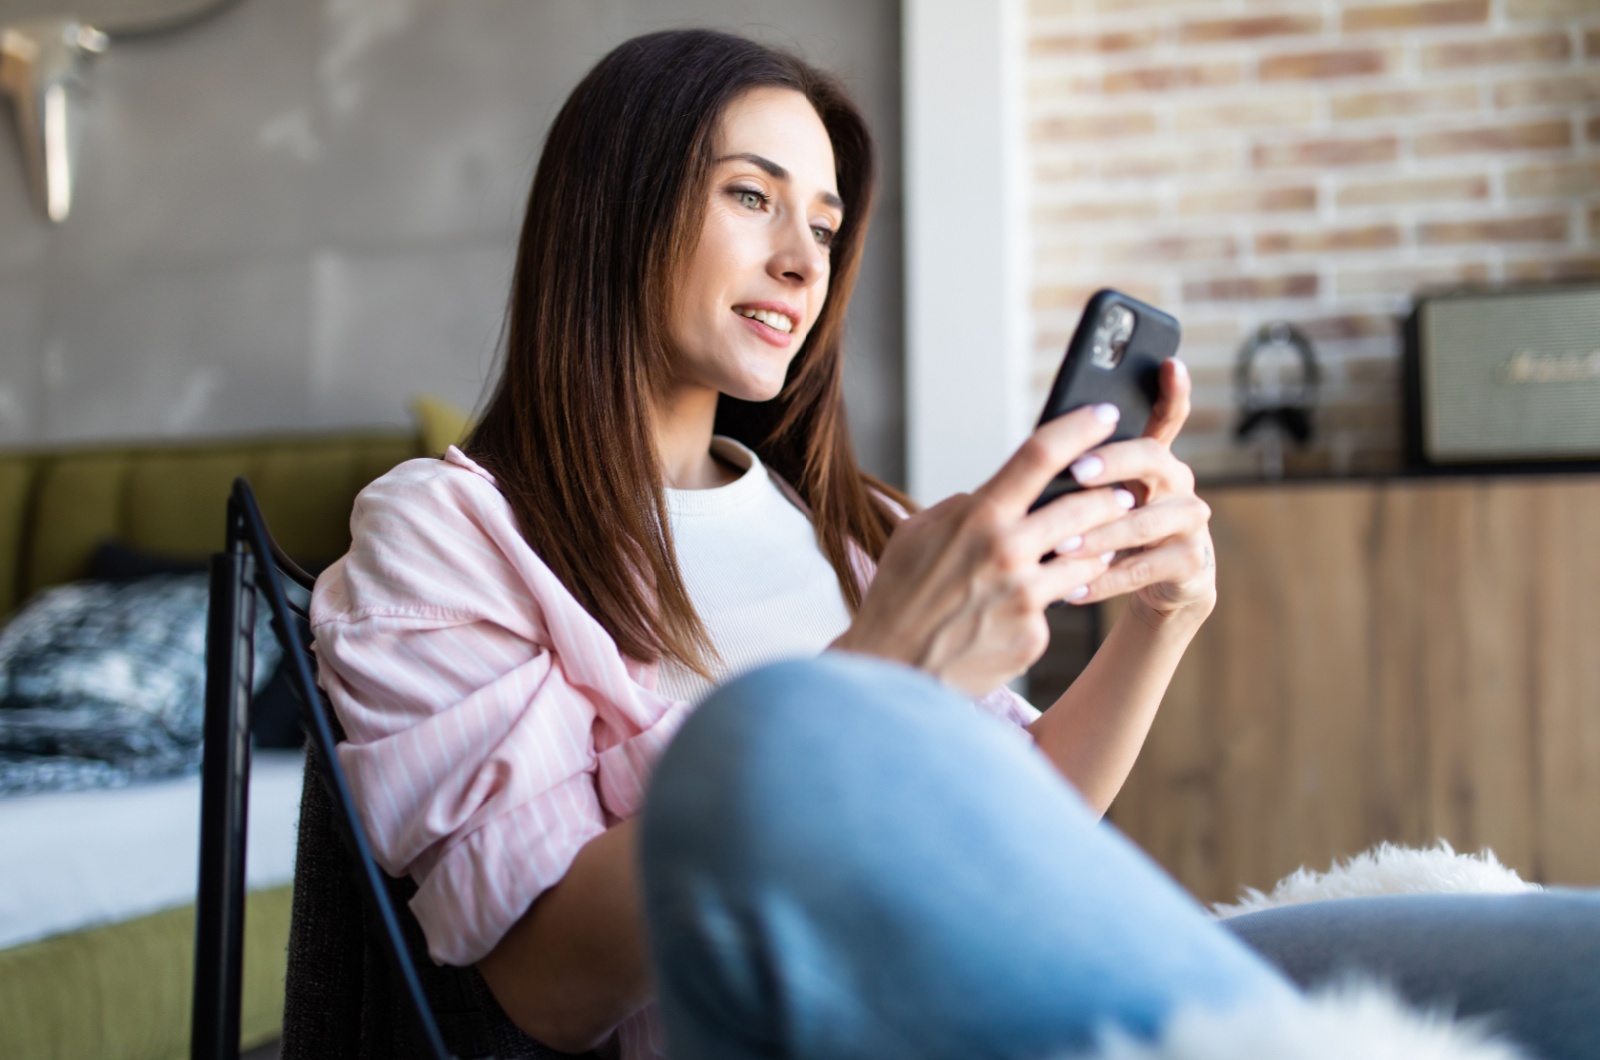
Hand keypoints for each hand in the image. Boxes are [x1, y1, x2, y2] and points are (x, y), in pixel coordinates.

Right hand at [832, 403, 1137, 696]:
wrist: (892, 670)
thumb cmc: (898, 597)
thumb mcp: (915, 536)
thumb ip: (960, 509)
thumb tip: (989, 494)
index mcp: (977, 517)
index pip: (1039, 455)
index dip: (1079, 428)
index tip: (1106, 414)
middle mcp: (1006, 551)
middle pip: (1083, 507)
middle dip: (1111, 496)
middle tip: (1124, 494)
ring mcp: (1023, 596)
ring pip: (1086, 559)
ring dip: (1097, 550)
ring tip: (1096, 548)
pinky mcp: (1033, 636)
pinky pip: (1056, 607)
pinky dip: (1050, 602)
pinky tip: (1033, 607)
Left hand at [1054, 358, 1215, 621]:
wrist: (1155, 585)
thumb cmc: (1112, 528)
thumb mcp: (1098, 496)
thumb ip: (1080, 472)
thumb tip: (1035, 453)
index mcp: (1152, 457)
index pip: (1167, 415)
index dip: (1172, 390)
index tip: (1168, 362)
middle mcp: (1177, 480)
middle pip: (1151, 459)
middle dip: (1113, 462)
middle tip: (1076, 471)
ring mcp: (1189, 520)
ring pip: (1146, 520)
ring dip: (1101, 533)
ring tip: (1062, 545)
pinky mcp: (1190, 560)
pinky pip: (1144, 568)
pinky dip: (1104, 580)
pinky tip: (1072, 589)